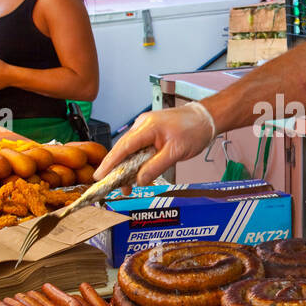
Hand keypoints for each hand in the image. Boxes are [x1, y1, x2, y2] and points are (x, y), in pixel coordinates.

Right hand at [93, 103, 215, 188]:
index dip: (110, 163)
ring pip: (130, 150)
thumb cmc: (194, 130)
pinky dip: (135, 162)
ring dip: (126, 167)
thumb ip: (156, 166)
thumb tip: (139, 180)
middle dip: (116, 169)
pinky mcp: (150, 133)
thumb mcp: (176, 152)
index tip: (100, 176)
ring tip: (126, 186)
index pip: (124, 147)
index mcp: (148, 127)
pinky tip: (136, 174)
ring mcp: (145, 128)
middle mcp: (142, 125)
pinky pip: (137, 149)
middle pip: (123, 149)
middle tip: (111, 187)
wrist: (205, 119)